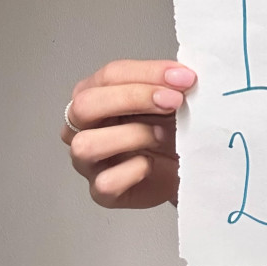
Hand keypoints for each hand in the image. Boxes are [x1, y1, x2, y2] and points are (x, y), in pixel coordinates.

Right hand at [62, 60, 195, 208]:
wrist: (184, 166)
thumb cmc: (169, 128)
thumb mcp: (168, 97)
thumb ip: (168, 83)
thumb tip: (180, 76)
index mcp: (95, 94)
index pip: (110, 75)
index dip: (149, 73)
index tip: (184, 78)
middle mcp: (82, 126)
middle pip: (86, 105)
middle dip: (135, 98)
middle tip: (174, 101)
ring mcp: (87, 161)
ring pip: (86, 145)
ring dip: (133, 135)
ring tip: (163, 135)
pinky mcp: (101, 191)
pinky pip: (106, 182)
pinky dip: (134, 171)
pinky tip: (152, 164)